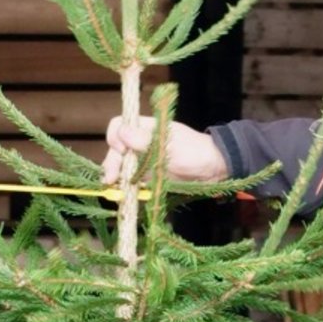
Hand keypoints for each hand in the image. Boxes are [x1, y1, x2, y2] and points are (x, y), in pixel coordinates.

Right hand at [101, 116, 229, 186]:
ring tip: (113, 189)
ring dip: (115, 176)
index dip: (116, 137)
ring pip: (121, 165)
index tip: (122, 150)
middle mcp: (141, 143)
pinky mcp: (148, 176)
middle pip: (116, 148)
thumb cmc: (195, 153)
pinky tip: (123, 196)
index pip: (120, 125)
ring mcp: (143, 160)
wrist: (212, 170)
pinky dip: (125, 188)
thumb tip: (123, 131)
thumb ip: (146, 141)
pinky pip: (131, 180)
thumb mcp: (171, 147)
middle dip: (111, 162)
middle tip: (110, 179)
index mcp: (146, 129)